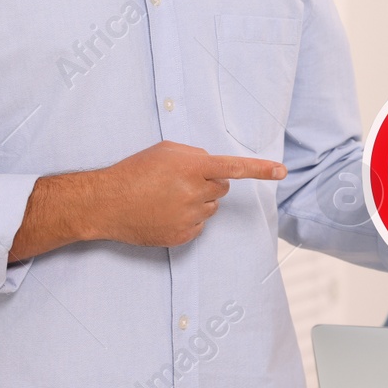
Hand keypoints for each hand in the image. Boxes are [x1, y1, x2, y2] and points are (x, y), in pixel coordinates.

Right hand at [93, 141, 286, 247]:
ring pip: (211, 208)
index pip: (233, 167)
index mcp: (191, 168)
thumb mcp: (166, 151)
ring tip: (167, 198)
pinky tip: (165, 214)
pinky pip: (200, 226)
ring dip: (198, 202)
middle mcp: (194, 193)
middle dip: (209, 184)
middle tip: (180, 182)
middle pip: (222, 189)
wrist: (106, 203)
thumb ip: (196, 155)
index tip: (281, 172)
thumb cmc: (134, 172)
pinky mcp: (183, 236)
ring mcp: (189, 217)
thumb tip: (214, 166)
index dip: (260, 170)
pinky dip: (189, 220)